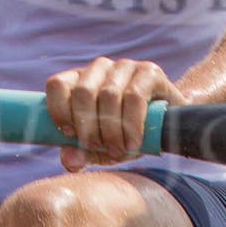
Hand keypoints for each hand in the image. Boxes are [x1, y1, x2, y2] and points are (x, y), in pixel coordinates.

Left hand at [45, 57, 184, 171]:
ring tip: (118, 150)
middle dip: (89, 127)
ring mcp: (125, 66)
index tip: (69, 135)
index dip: (58, 110)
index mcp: (80, 80)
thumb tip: (68, 160)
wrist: (168, 126)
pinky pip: (134, 97)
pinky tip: (133, 143)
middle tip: (98, 148)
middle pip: (82, 92)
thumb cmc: (126, 135)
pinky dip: (131, 125)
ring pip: (108, 95)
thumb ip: (82, 154)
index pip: (57, 84)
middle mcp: (100, 68)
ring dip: (111, 130)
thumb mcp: (100, 148)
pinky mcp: (149, 71)